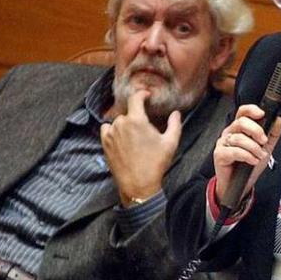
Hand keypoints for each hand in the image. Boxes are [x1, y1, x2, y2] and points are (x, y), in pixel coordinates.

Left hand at [101, 90, 181, 205]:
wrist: (138, 184)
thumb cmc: (155, 164)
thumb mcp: (171, 143)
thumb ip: (174, 124)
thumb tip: (176, 113)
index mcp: (137, 120)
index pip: (136, 98)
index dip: (142, 94)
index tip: (146, 96)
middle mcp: (121, 124)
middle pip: (129, 112)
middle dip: (137, 116)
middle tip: (145, 127)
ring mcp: (111, 133)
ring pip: (118, 121)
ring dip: (125, 124)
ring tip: (134, 136)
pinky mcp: (105, 143)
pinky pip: (107, 129)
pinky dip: (113, 131)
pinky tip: (122, 139)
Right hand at [213, 104, 280, 203]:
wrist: (241, 185)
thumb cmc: (249, 165)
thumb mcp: (266, 148)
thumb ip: (272, 134)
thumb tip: (278, 120)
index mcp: (240, 128)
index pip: (243, 112)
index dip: (251, 110)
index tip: (262, 114)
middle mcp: (230, 133)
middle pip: (240, 122)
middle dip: (256, 130)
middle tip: (264, 141)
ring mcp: (223, 143)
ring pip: (238, 138)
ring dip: (253, 148)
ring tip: (259, 156)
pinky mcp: (219, 154)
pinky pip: (234, 151)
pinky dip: (246, 156)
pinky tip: (253, 161)